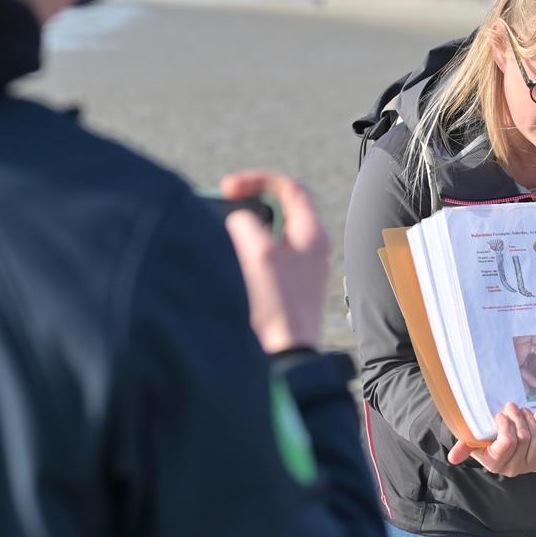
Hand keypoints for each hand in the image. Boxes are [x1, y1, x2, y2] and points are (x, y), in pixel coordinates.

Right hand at [219, 170, 329, 353]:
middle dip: (249, 204)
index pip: (289, 188)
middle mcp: (311, 248)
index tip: (228, 188)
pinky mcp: (289, 288)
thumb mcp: (258, 253)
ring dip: (245, 231)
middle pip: (280, 209)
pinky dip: (247, 253)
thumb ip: (246, 224)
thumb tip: (238, 220)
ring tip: (223, 238)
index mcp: (312, 234)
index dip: (257, 180)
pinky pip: (267, 258)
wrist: (288, 356)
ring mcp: (302, 268)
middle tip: (224, 208)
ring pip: (271, 234)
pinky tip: (230, 263)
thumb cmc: (278, 306)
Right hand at [447, 403, 535, 476]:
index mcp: (495, 464)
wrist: (499, 446)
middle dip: (518, 417)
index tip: (500, 414)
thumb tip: (452, 458)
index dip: (506, 424)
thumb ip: (464, 447)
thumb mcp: (473, 442)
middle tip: (511, 406)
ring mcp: (530, 466)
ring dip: (531, 420)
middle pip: (524, 438)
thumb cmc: (485, 440)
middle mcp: (513, 469)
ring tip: (522, 410)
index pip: (507, 443)